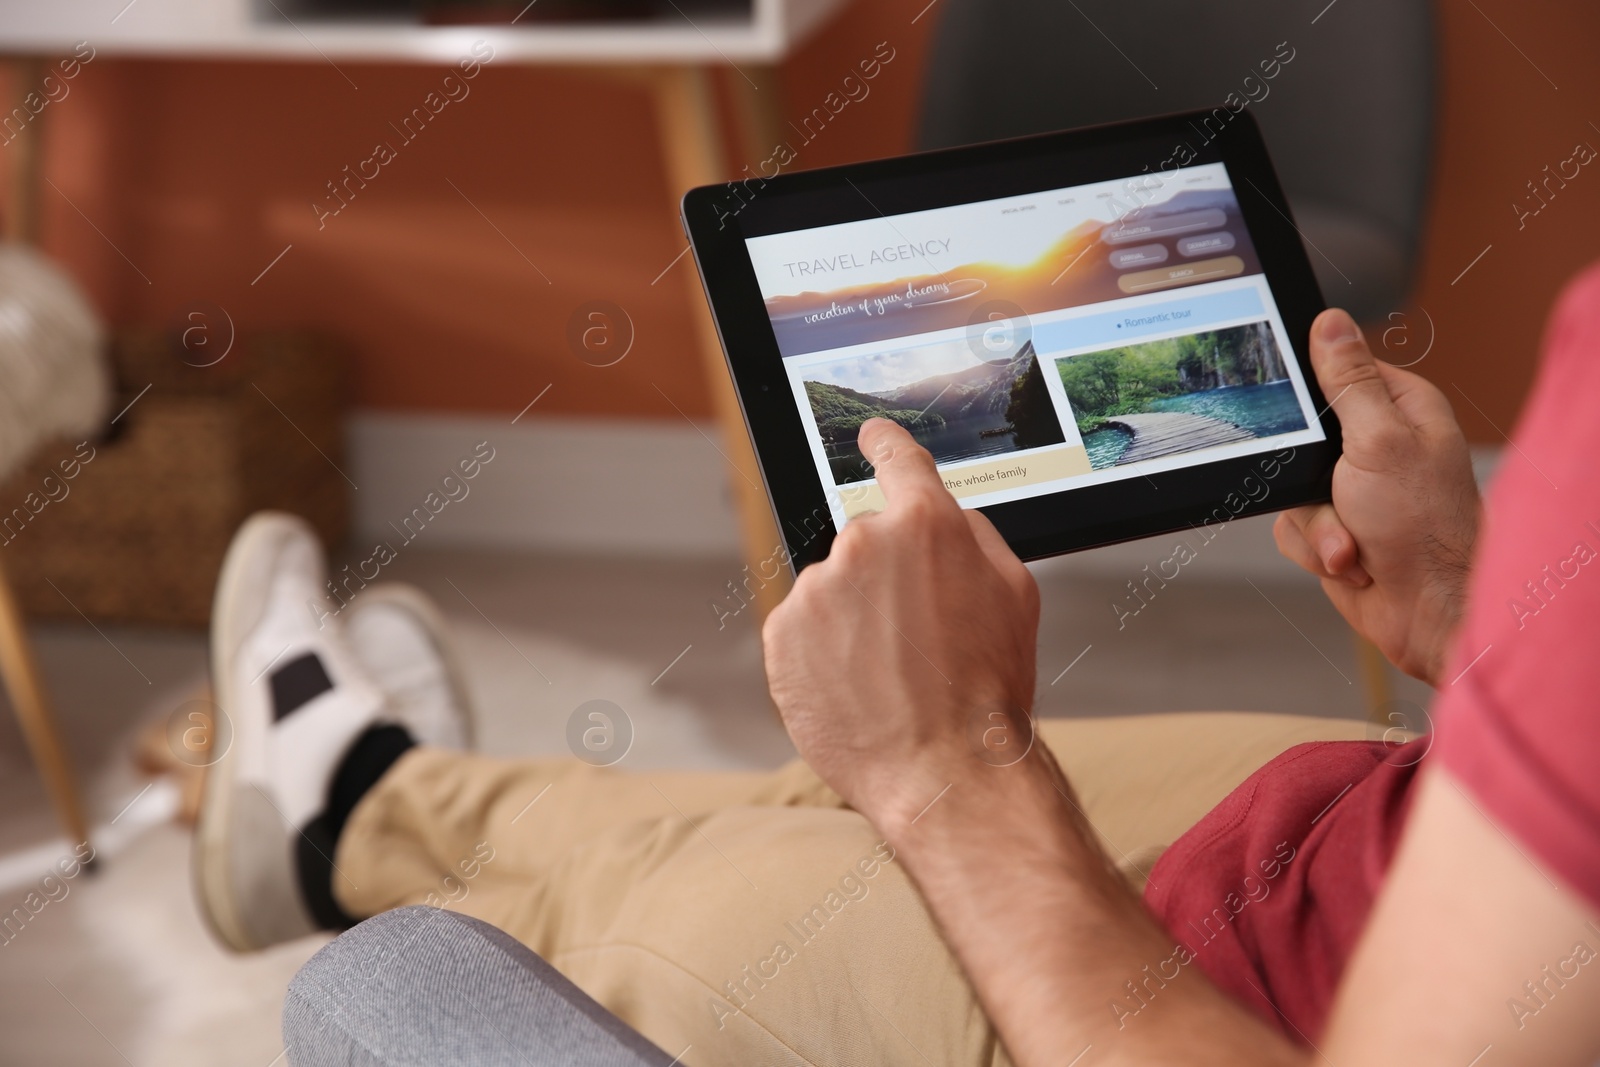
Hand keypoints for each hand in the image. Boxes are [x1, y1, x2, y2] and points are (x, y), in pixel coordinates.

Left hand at [762, 418, 1042, 830]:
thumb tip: (943, 517)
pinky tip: (856, 688)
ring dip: (852, 623)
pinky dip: (822, 655)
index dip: (885, 445)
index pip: (898, 461)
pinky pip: (802, 630)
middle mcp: (863, 543)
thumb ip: (972, 538)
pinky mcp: (782, 633)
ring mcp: (816, 588)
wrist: (944, 769)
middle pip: (868, 546)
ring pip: (833, 592)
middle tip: (916, 641)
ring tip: (889, 676)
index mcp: (926, 524)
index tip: (871, 436)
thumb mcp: (1014, 595)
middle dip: (886, 584)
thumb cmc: (986, 691)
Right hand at [1273, 308, 1478, 684]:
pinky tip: (1351, 562)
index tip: (1310, 420)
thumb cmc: (1424, 529)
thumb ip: (1348, 382)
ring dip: (1318, 524)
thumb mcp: (1379, 441)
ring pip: (1291, 489)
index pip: (1338, 372)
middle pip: (1301, 436)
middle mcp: (1379, 446)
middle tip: (1339, 492)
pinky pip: (1293, 528)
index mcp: (1400, 408)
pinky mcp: (1338, 529)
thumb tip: (1330, 322)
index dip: (1314, 395)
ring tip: (1355, 542)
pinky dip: (1316, 549)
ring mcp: (1356, 491)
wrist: (1427, 612)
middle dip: (1310, 480)